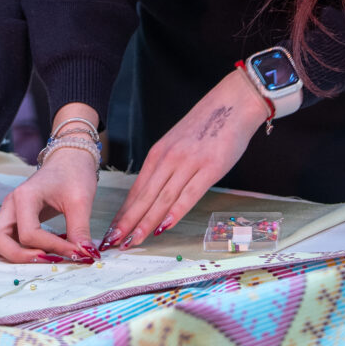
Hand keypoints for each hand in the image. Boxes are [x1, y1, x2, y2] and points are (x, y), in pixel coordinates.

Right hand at [0, 139, 101, 263]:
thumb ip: (80, 230)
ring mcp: (9, 212)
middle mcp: (11, 205)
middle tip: (48, 260)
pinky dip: (18, 250)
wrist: (70, 159)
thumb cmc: (74, 173)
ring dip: (14, 255)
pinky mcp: (14, 218)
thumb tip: (85, 256)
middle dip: (20, 257)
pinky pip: (6, 240)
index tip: (77, 252)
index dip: (52, 248)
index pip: (28, 234)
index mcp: (24, 196)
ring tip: (43, 256)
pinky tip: (43, 250)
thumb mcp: (81, 201)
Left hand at [108, 68, 264, 246]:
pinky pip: (188, 195)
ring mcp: (188, 163)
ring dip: (144, 223)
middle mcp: (168, 158)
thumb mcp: (178, 143)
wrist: (233, 102)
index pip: (136, 189)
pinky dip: (174, 212)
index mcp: (158, 153)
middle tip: (112, 243)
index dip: (123, 213)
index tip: (112, 231)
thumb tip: (155, 193)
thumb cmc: (207, 125)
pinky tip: (162, 227)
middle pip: (143, 197)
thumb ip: (167, 166)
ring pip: (161, 199)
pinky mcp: (209, 168)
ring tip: (131, 242)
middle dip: (126, 223)